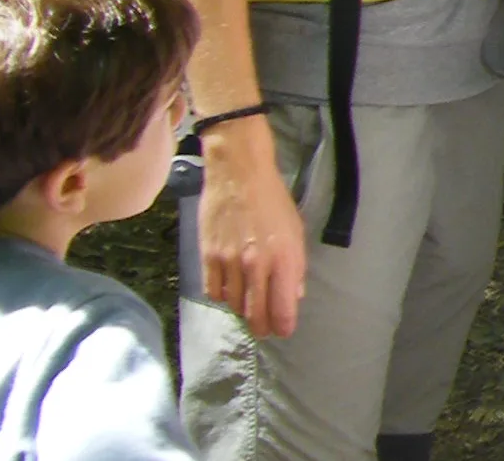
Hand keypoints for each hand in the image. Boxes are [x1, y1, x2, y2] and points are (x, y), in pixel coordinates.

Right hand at [196, 124, 308, 338]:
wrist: (238, 175)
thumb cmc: (273, 201)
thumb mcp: (296, 231)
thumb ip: (295, 267)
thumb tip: (294, 296)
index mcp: (283, 259)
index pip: (281, 309)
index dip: (282, 326)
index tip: (283, 330)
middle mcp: (256, 266)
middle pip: (255, 315)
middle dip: (261, 327)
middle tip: (265, 329)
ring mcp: (229, 263)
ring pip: (233, 305)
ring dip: (242, 310)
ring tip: (249, 304)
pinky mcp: (207, 257)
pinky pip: (213, 292)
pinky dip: (222, 296)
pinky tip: (229, 290)